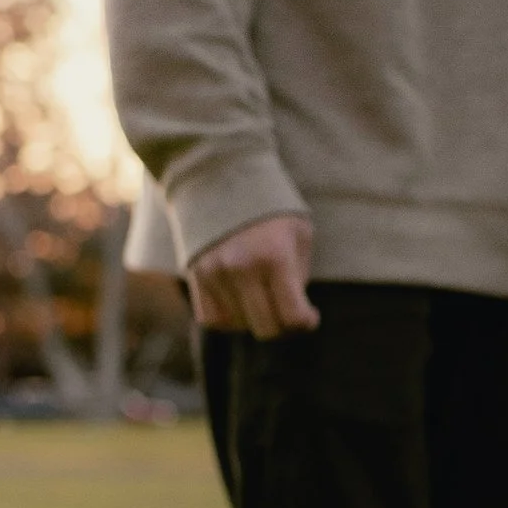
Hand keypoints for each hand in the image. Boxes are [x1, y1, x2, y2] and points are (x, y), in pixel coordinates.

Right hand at [188, 213, 317, 337]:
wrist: (221, 178)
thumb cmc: (270, 209)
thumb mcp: (299, 233)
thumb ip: (298, 276)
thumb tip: (293, 314)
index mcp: (275, 257)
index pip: (292, 317)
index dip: (306, 323)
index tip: (310, 315)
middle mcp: (242, 268)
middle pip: (265, 329)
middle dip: (284, 327)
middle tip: (289, 313)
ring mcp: (215, 273)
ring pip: (238, 326)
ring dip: (255, 321)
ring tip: (265, 301)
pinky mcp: (196, 275)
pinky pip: (212, 319)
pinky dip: (229, 320)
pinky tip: (241, 304)